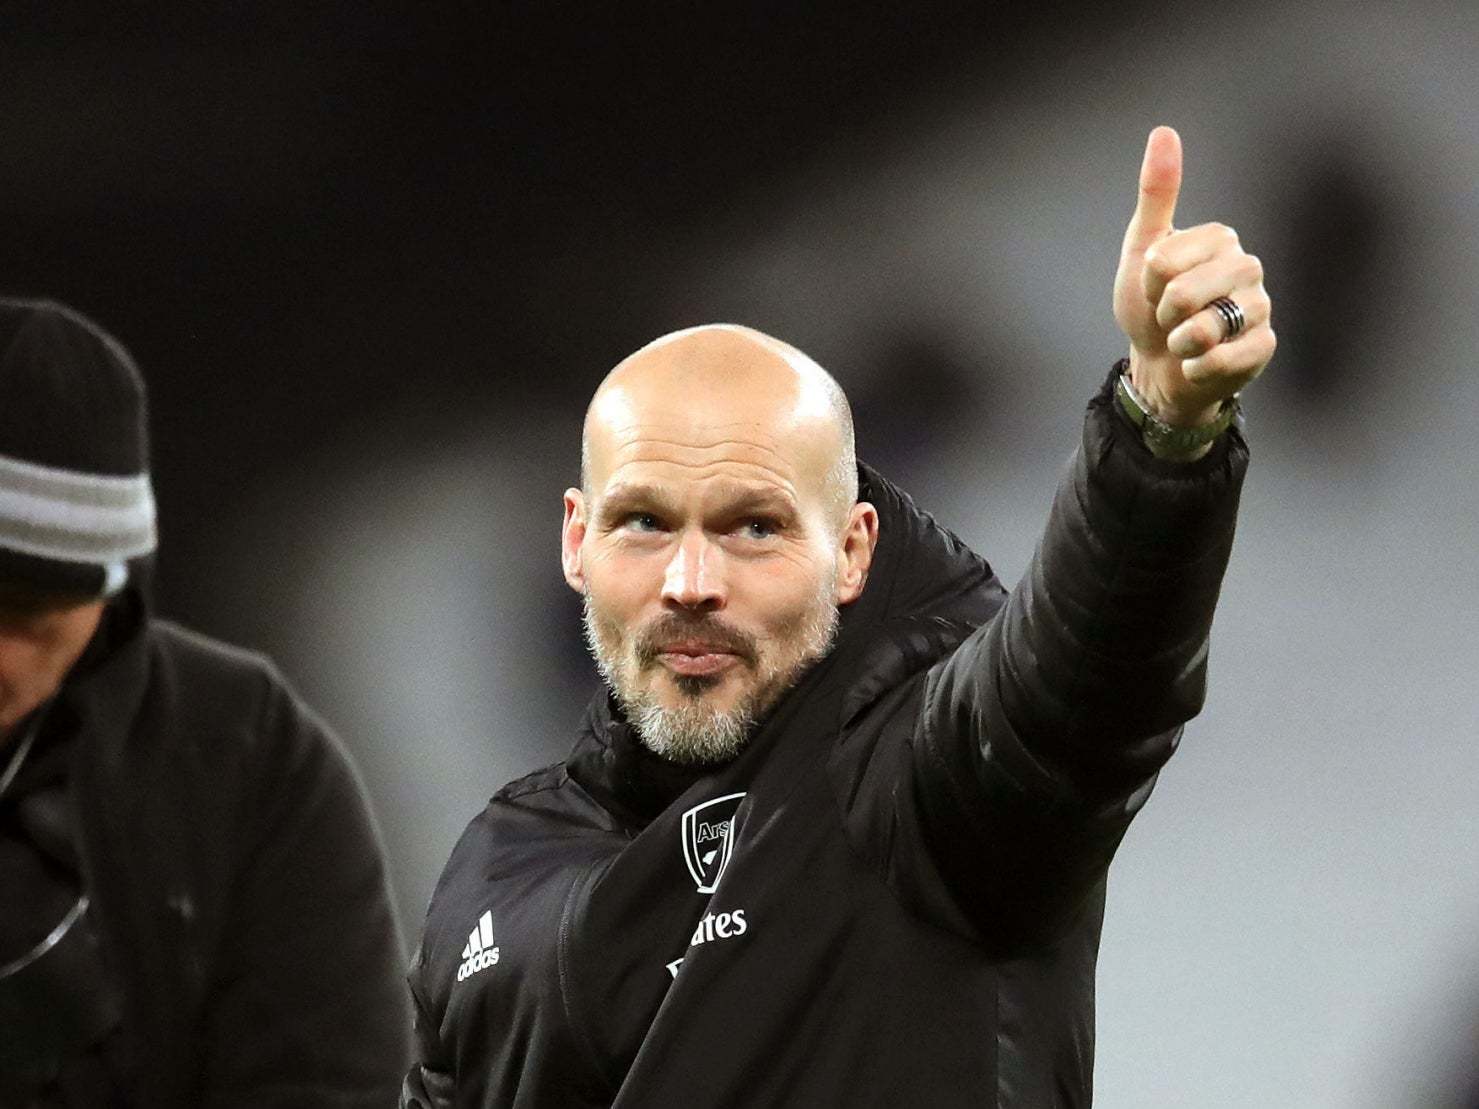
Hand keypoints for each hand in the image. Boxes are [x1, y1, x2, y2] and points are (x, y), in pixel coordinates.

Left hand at [1113, 126, 1274, 426]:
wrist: (1158, 366)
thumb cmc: (1150, 307)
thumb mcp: (1143, 249)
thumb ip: (1157, 193)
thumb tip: (1164, 131)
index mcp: (1220, 238)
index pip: (1164, 260)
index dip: (1148, 282)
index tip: (1154, 288)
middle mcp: (1248, 267)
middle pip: (1184, 293)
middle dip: (1162, 314)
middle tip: (1169, 318)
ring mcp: (1261, 307)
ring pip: (1207, 327)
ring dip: (1180, 342)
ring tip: (1184, 341)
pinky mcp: (1264, 347)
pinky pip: (1224, 359)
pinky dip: (1198, 368)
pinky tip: (1198, 363)